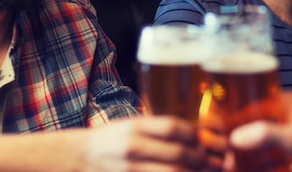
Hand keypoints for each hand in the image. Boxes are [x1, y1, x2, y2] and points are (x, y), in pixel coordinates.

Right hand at [85, 116, 218, 171]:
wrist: (78, 158)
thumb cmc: (110, 139)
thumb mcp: (131, 124)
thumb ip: (158, 129)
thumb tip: (193, 134)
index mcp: (135, 126)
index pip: (172, 127)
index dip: (194, 134)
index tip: (203, 140)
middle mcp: (133, 146)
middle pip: (177, 153)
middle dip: (199, 159)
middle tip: (213, 162)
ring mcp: (130, 169)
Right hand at [228, 91, 291, 168]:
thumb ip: (267, 135)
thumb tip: (235, 137)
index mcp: (286, 101)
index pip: (250, 101)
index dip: (233, 116)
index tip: (218, 131)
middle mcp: (287, 112)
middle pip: (253, 122)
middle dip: (238, 139)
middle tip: (226, 156)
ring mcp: (291, 130)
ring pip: (260, 137)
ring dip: (246, 151)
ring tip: (232, 166)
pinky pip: (270, 150)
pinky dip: (258, 159)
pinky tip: (248, 169)